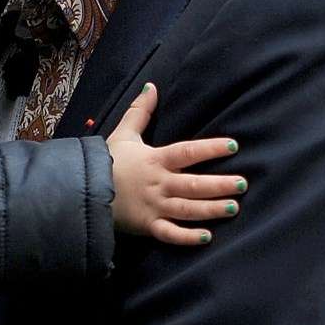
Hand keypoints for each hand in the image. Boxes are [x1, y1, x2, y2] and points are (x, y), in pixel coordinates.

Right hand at [106, 82, 244, 244]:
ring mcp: (153, 206)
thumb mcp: (123, 133)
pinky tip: (207, 237)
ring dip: (211, 209)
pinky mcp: (147, 225)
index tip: (233, 146)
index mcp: (154, 160)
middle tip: (243, 184)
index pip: (187, 152)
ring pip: (187, 209)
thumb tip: (152, 87)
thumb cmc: (106, 160)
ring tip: (233, 208)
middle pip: (193, 184)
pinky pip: (169, 233)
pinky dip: (187, 238)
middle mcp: (158, 183)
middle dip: (219, 185)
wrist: (81, 189)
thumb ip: (140, 111)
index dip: (210, 149)